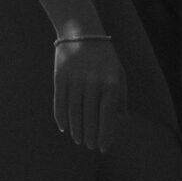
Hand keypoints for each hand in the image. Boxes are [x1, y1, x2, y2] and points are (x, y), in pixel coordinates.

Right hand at [52, 29, 124, 152]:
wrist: (81, 32)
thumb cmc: (104, 56)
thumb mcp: (119, 73)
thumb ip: (121, 97)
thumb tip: (121, 120)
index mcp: (110, 83)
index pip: (108, 116)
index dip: (106, 134)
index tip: (104, 148)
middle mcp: (93, 82)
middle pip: (90, 117)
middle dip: (91, 135)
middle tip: (90, 146)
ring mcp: (75, 79)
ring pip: (74, 112)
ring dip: (76, 129)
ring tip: (78, 139)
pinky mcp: (60, 76)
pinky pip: (60, 102)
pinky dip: (61, 116)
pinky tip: (64, 127)